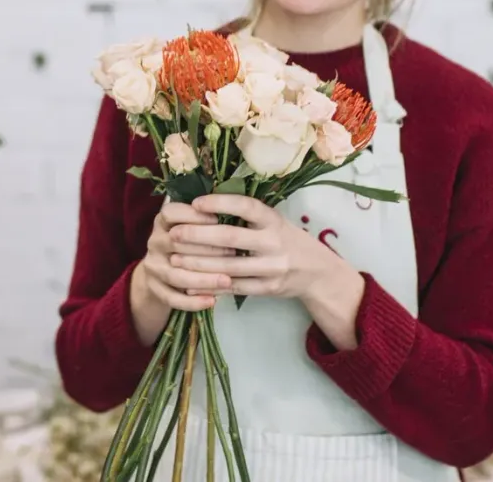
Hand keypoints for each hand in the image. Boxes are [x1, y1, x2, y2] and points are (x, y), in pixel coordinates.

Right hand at [137, 202, 234, 311]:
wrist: (161, 270)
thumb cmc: (188, 243)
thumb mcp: (191, 226)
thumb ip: (206, 221)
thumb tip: (237, 213)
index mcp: (163, 222)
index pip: (170, 213)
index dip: (192, 215)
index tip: (217, 219)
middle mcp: (154, 242)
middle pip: (176, 244)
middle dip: (207, 249)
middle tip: (235, 253)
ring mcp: (153, 267)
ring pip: (176, 274)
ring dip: (203, 279)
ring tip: (227, 281)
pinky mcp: (154, 289)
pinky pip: (172, 298)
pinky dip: (192, 302)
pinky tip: (212, 301)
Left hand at [168, 195, 363, 312]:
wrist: (318, 272)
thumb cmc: (286, 240)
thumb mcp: (275, 222)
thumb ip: (248, 216)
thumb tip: (204, 204)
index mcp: (274, 220)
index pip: (246, 206)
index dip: (220, 203)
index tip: (195, 202)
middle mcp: (275, 242)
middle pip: (231, 237)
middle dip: (198, 235)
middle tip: (174, 233)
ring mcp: (273, 267)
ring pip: (229, 267)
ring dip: (198, 263)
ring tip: (175, 259)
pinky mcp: (269, 288)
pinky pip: (234, 289)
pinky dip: (210, 286)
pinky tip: (190, 283)